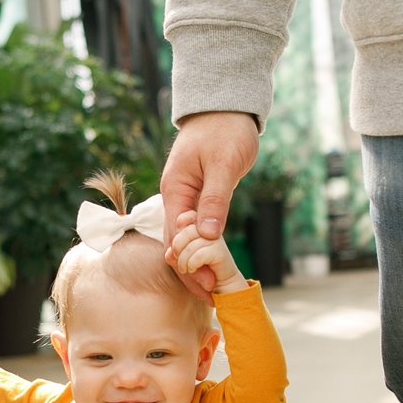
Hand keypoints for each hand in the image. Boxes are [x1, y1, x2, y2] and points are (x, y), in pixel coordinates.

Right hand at [160, 111, 258, 287]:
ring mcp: (186, 196)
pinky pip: (197, 226)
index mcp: (175, 189)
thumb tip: (207, 236)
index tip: (206, 287)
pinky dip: (204, 245)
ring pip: (187, 236)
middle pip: (178, 242)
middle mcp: (175, 196)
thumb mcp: (224, 165)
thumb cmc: (225, 130)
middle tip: (211, 297)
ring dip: (198, 261)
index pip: (176, 237)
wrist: (226, 105)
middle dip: (192, 271)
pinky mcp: (199, 195)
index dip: (189, 265)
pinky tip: (213, 262)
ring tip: (212, 288)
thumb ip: (215, 201)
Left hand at [170, 214, 247, 293]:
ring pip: (191, 242)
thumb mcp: (182, 259)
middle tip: (179, 261)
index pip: (184, 217)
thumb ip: (173, 252)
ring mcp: (217, 239)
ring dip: (183, 260)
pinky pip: (198, 254)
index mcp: (201, 226)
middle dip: (177, 247)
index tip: (177, 248)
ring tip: (186, 269)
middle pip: (186, 229)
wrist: (221, 284)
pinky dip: (191, 264)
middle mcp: (211, 229)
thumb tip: (170, 252)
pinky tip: (193, 269)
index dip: (178, 231)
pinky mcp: (221, 251)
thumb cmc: (200, 269)